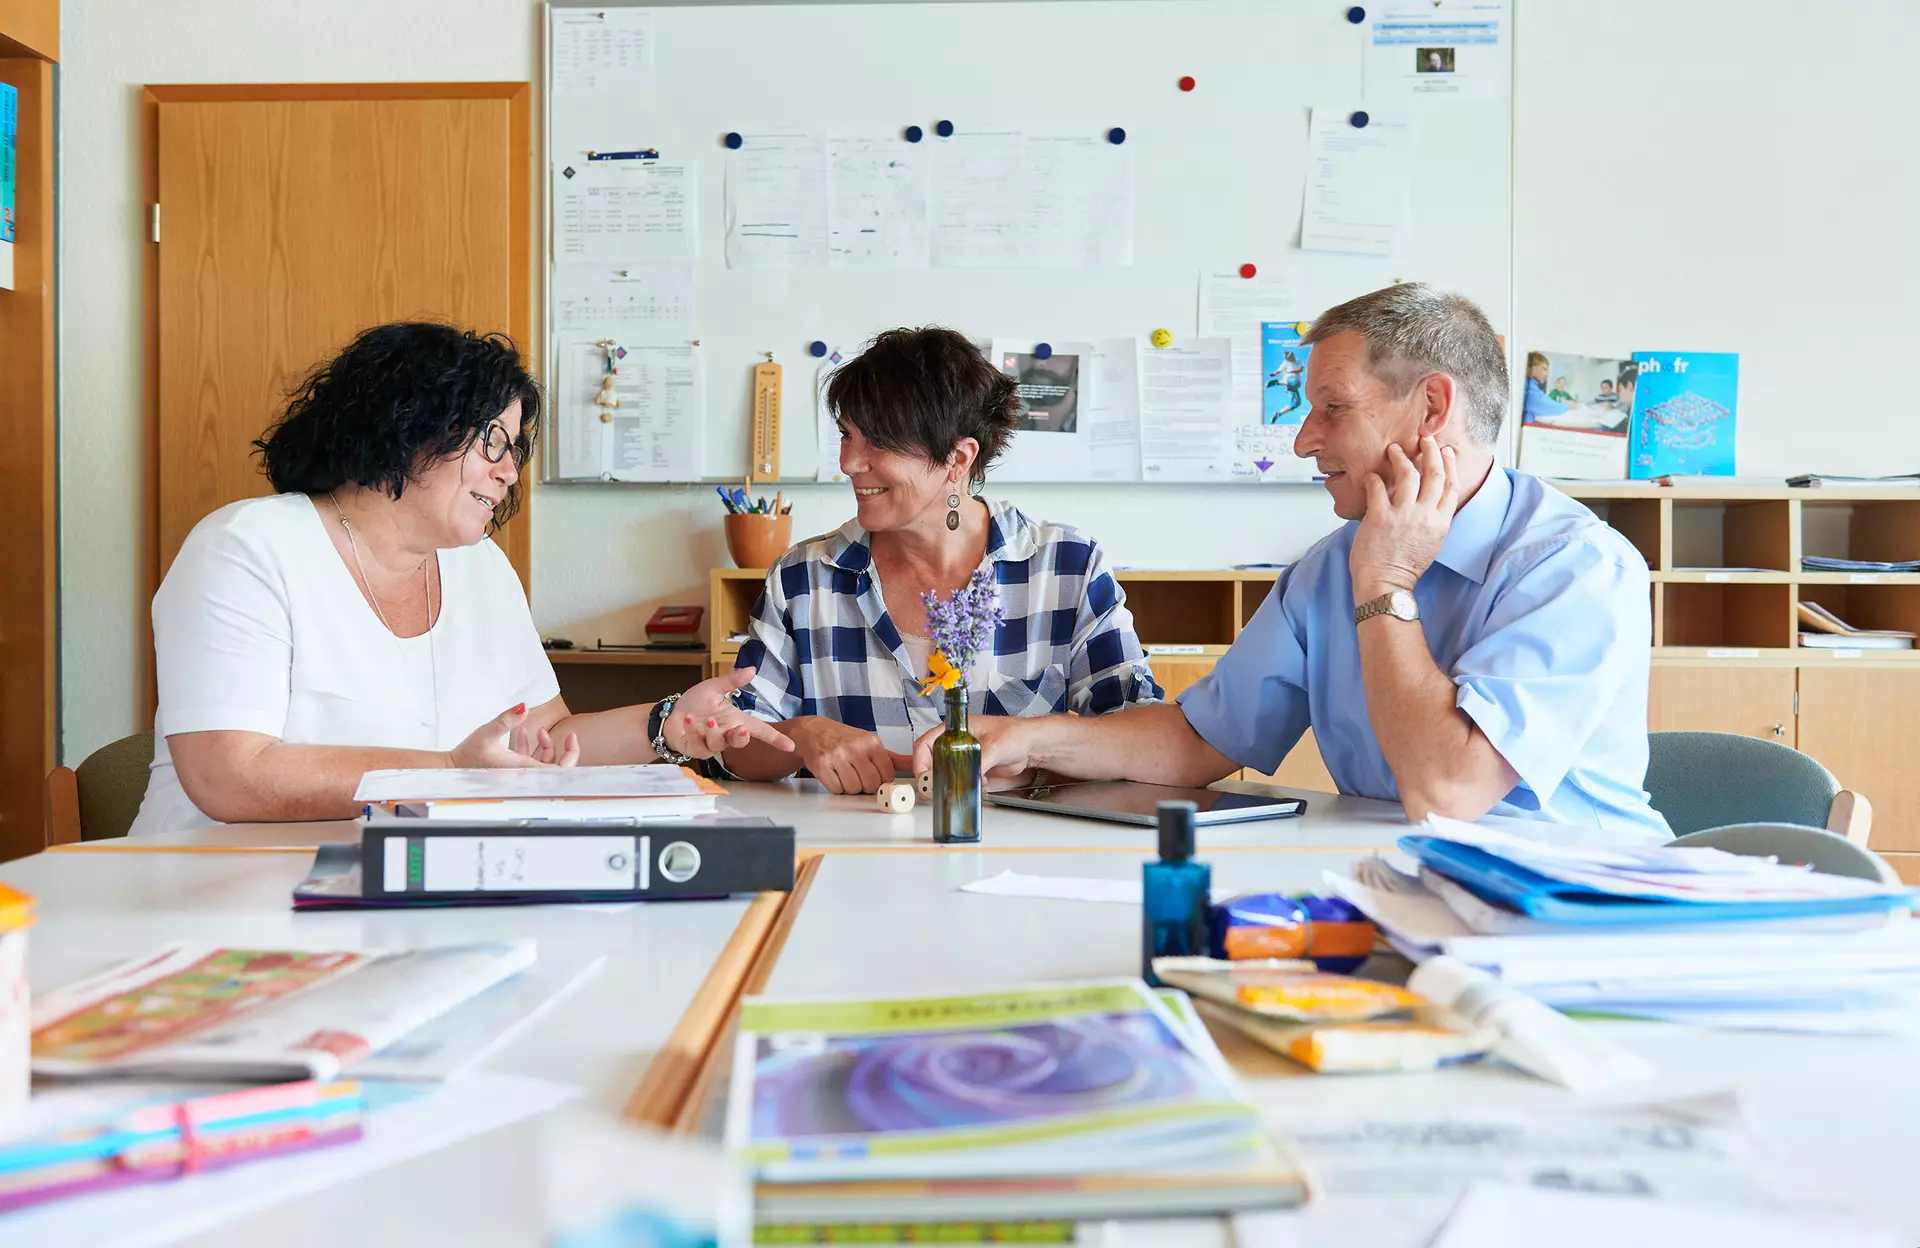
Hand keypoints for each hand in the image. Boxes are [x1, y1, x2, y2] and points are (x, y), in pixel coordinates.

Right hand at [453, 704, 577, 768]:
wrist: (450, 768)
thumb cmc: (467, 755)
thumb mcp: (487, 733)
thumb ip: (506, 720)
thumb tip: (524, 707)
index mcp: (525, 770)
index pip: (560, 769)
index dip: (571, 754)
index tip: (571, 736)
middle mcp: (524, 774)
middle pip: (553, 765)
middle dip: (556, 747)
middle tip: (551, 732)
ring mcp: (517, 772)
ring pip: (540, 761)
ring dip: (541, 744)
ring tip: (534, 729)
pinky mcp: (509, 768)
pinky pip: (526, 759)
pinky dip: (528, 746)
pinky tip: (520, 731)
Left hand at [666, 667, 796, 758]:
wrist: (670, 714)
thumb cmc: (694, 703)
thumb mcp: (713, 688)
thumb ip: (732, 681)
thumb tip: (752, 669)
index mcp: (735, 719)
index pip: (760, 730)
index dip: (775, 738)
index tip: (790, 746)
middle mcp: (727, 733)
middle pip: (741, 742)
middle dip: (741, 738)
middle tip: (739, 730)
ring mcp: (712, 744)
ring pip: (719, 744)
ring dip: (713, 732)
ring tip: (705, 720)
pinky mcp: (698, 750)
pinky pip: (699, 745)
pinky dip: (691, 731)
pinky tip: (685, 720)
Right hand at [787, 717, 911, 793]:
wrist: (813, 731)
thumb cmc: (844, 738)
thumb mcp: (869, 742)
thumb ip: (892, 757)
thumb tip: (916, 764)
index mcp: (871, 743)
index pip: (887, 775)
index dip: (881, 781)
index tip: (874, 776)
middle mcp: (855, 748)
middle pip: (871, 785)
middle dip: (866, 786)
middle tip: (858, 777)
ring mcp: (837, 756)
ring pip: (853, 789)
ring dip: (850, 788)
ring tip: (845, 775)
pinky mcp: (822, 765)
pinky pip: (836, 789)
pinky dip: (836, 787)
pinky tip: (834, 775)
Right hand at [910, 714, 1039, 789]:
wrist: (1030, 746)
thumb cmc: (1015, 734)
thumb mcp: (995, 746)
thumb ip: (980, 761)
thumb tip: (969, 776)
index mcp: (956, 729)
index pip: (927, 743)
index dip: (920, 760)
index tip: (924, 775)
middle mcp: (956, 742)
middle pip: (931, 760)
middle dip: (933, 775)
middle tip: (937, 787)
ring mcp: (963, 755)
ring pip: (945, 772)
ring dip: (950, 781)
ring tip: (960, 786)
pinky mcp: (971, 768)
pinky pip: (959, 779)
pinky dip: (964, 785)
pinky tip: (979, 783)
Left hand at [1349, 437, 1457, 599]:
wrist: (1387, 583)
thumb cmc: (1404, 567)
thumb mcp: (1430, 542)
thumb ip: (1431, 519)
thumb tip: (1426, 501)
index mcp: (1441, 522)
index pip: (1451, 486)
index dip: (1450, 464)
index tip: (1446, 451)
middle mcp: (1426, 515)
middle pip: (1434, 472)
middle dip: (1430, 451)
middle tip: (1424, 439)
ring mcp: (1403, 514)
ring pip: (1408, 473)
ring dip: (1401, 457)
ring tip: (1394, 449)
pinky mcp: (1380, 516)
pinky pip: (1378, 486)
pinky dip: (1373, 478)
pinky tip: (1370, 476)